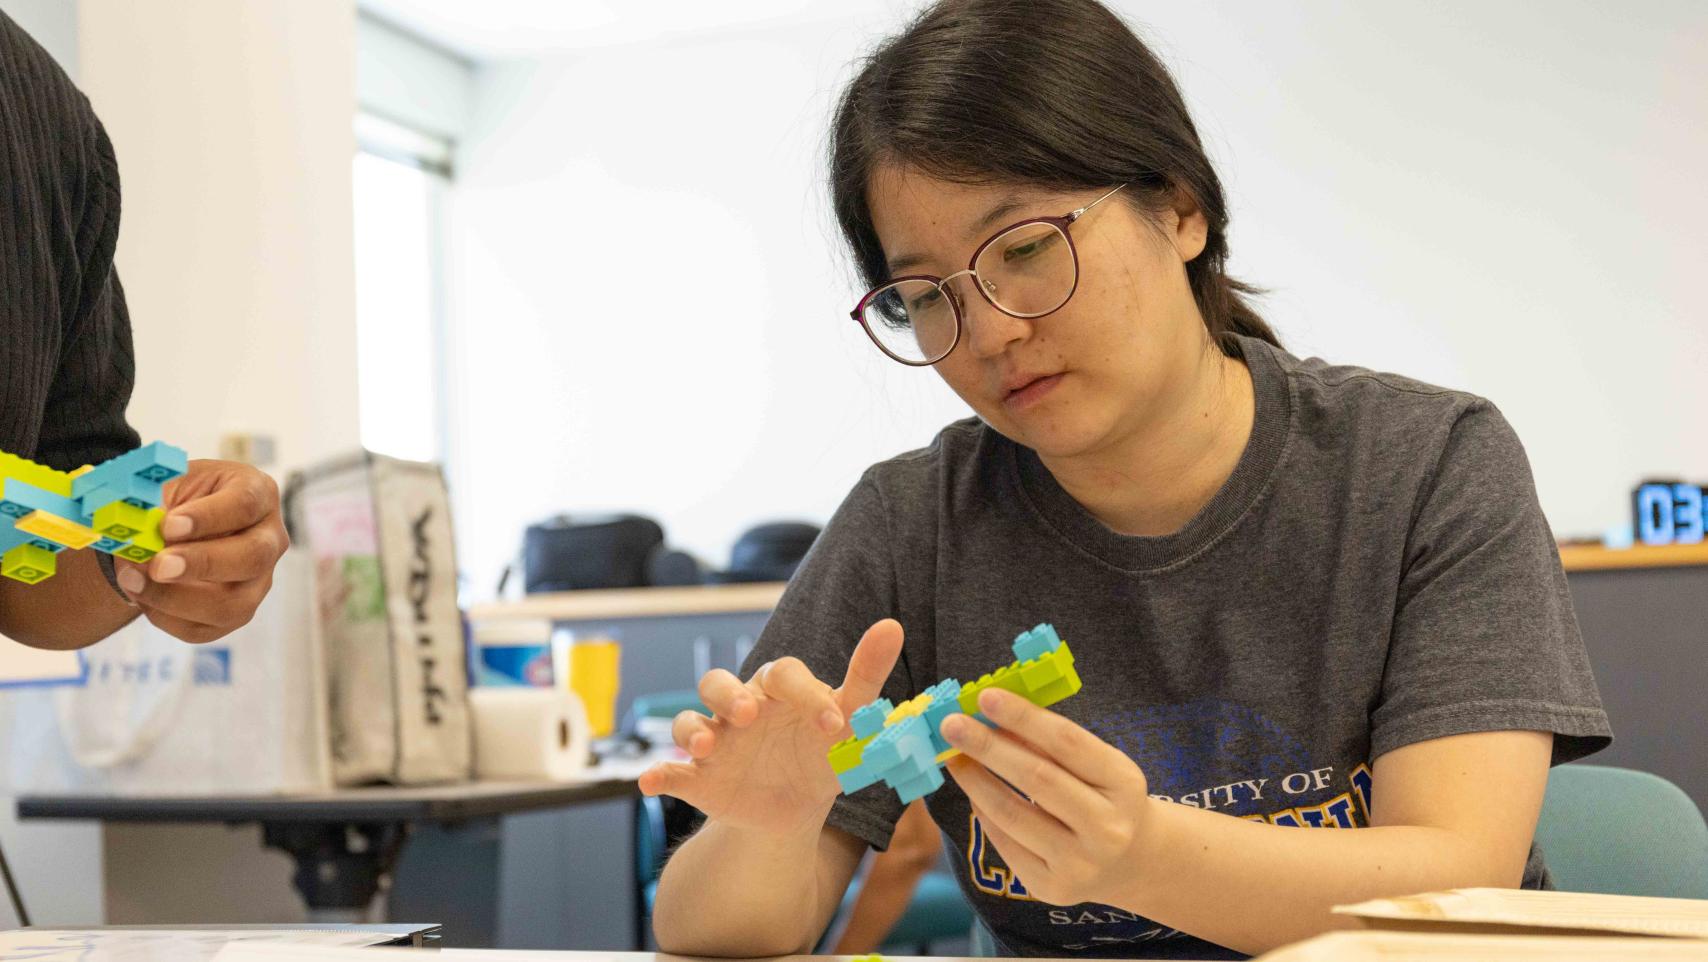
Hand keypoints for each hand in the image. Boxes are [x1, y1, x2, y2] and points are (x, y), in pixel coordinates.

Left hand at [114, 459, 288, 643]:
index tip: (168, 525)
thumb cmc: (176, 499)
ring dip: (176, 598)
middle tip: (159, 565)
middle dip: (202, 563)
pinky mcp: (236, 613)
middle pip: (253, 557)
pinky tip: (141, 594)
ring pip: (233, 604)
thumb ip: (152, 499)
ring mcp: (257, 581)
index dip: (207, 517)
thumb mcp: (165, 484)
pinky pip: (204, 629)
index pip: (245, 504)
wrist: (169, 529)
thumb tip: (132, 525)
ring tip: (132, 579)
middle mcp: (269, 539)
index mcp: (257, 493)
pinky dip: (165, 616)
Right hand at [638, 619, 904, 835]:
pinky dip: (658, 773)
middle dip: (728, 695)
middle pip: (718, 682)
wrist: (796, 812)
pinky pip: (671, 770)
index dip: (806, 694)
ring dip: (692, 730)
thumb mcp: (850, 723)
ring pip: (690, 719)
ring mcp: (716, 741)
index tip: (834, 726)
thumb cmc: (823, 755)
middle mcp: (741, 709)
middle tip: (748, 715)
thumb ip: (866, 675)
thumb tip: (892, 625)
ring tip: (706, 747)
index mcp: (779, 691)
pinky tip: (653, 781)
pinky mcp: (697, 776)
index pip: (783, 674)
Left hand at [941, 686, 1156, 908]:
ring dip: (975, 780)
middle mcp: (1108, 827)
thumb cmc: (1103, 797)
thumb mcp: (1096, 765)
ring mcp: (1080, 863)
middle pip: (1037, 778)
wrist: (1130, 861)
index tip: (986, 697)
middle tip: (952, 725)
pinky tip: (973, 790)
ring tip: (953, 756)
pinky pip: (1005, 843)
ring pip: (1012, 814)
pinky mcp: (1053, 887)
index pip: (1068, 742)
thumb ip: (1050, 743)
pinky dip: (984, 812)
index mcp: (1124, 783)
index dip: (1024, 717)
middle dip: (988, 747)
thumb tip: (991, 715)